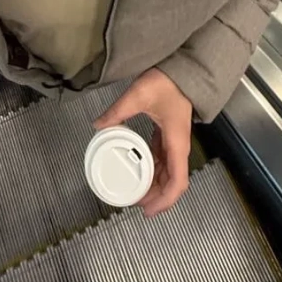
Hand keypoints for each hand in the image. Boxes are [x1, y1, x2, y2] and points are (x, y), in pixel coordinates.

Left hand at [94, 68, 191, 216]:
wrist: (184, 70)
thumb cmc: (167, 82)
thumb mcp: (139, 95)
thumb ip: (117, 111)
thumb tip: (97, 125)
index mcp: (176, 143)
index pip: (177, 182)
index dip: (164, 201)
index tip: (147, 210)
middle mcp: (179, 147)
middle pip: (172, 182)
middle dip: (156, 198)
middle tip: (133, 205)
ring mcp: (175, 143)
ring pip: (167, 173)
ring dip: (154, 186)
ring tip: (134, 193)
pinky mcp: (169, 136)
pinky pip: (163, 161)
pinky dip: (152, 171)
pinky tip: (139, 172)